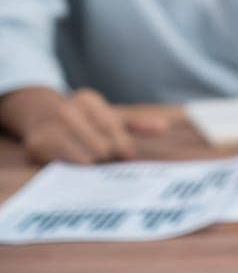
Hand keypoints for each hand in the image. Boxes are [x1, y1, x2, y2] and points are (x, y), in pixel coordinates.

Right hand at [11, 87, 170, 164]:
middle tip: (106, 162)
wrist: (40, 119)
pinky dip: (73, 172)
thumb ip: (137, 122)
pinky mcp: (37, 147)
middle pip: (102, 148)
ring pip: (85, 160)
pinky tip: (75, 169)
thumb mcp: (110, 116)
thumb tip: (165, 127)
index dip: (123, 147)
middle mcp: (67, 110)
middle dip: (107, 159)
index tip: (124, 156)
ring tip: (90, 164)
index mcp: (88, 99)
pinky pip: (64, 168)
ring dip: (92, 168)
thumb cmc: (84, 121)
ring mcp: (49, 127)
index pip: (115, 130)